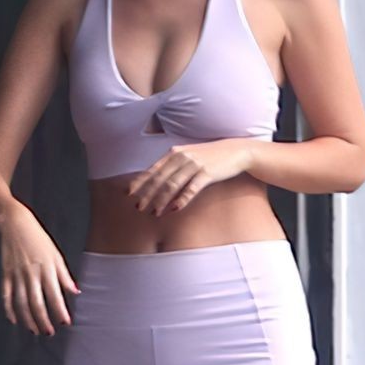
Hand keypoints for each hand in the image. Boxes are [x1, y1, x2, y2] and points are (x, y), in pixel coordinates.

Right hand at [0, 204, 78, 335]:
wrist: (15, 225)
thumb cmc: (39, 240)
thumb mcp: (56, 255)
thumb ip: (64, 275)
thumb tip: (75, 292)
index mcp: (47, 269)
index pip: (55, 295)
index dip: (60, 311)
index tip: (65, 323)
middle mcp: (31, 274)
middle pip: (36, 303)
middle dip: (43, 320)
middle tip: (49, 332)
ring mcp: (16, 275)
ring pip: (21, 303)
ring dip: (28, 319)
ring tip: (35, 330)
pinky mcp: (5, 274)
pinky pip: (6, 295)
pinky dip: (9, 309)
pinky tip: (14, 320)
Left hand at [127, 138, 253, 215]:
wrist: (236, 151)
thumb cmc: (208, 156)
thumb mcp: (187, 155)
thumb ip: (172, 165)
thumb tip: (155, 181)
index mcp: (173, 153)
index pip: (152, 170)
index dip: (139, 182)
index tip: (128, 193)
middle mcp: (181, 157)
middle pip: (159, 179)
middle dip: (147, 195)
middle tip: (139, 208)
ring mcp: (194, 165)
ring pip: (172, 185)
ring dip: (162, 200)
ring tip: (155, 212)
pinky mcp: (207, 173)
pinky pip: (191, 188)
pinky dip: (182, 199)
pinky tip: (174, 209)